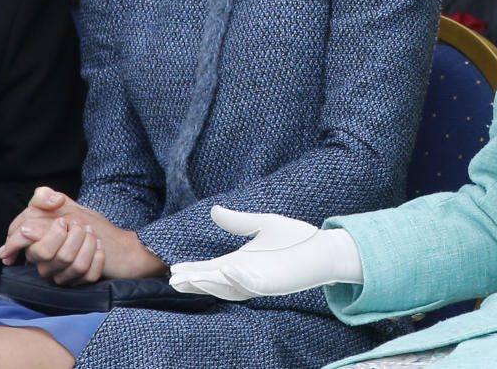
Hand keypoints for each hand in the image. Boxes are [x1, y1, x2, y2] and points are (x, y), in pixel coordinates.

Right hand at [0, 186, 166, 280]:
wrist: (116, 242)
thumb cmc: (85, 223)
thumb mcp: (64, 205)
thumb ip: (45, 197)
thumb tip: (50, 199)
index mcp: (34, 244)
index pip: (18, 241)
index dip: (40, 231)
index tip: (63, 223)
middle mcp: (44, 263)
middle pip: (46, 253)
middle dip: (71, 234)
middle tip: (82, 226)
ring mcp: (61, 275)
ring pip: (70, 264)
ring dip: (88, 243)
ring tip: (93, 234)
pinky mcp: (79, 283)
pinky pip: (87, 275)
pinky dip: (98, 257)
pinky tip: (101, 248)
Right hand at [169, 205, 362, 299]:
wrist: (321, 247)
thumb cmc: (294, 237)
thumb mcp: (262, 224)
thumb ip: (238, 221)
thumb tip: (213, 210)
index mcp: (241, 261)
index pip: (211, 269)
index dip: (194, 270)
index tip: (175, 269)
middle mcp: (246, 274)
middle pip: (215, 282)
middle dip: (196, 282)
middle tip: (176, 279)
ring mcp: (259, 281)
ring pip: (229, 287)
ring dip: (212, 283)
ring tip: (193, 277)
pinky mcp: (273, 284)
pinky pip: (252, 285)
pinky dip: (238, 279)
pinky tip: (227, 269)